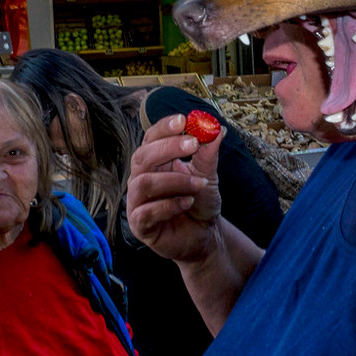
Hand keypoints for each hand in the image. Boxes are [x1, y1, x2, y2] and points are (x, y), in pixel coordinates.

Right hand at [127, 113, 223, 262]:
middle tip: (192, 144)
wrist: (203, 236)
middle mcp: (141, 178)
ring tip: (199, 184)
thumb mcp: (207, 176)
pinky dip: (169, 205)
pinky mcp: (140, 225)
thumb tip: (218, 129)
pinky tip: (188, 202)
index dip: (164, 127)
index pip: (151, 138)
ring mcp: (137, 202)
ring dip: (175, 180)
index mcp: (155, 163)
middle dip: (167, 148)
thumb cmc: (199, 203)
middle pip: (142, 156)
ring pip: (144, 183)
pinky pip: (146, 212)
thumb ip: (208, 155)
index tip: (183, 120)